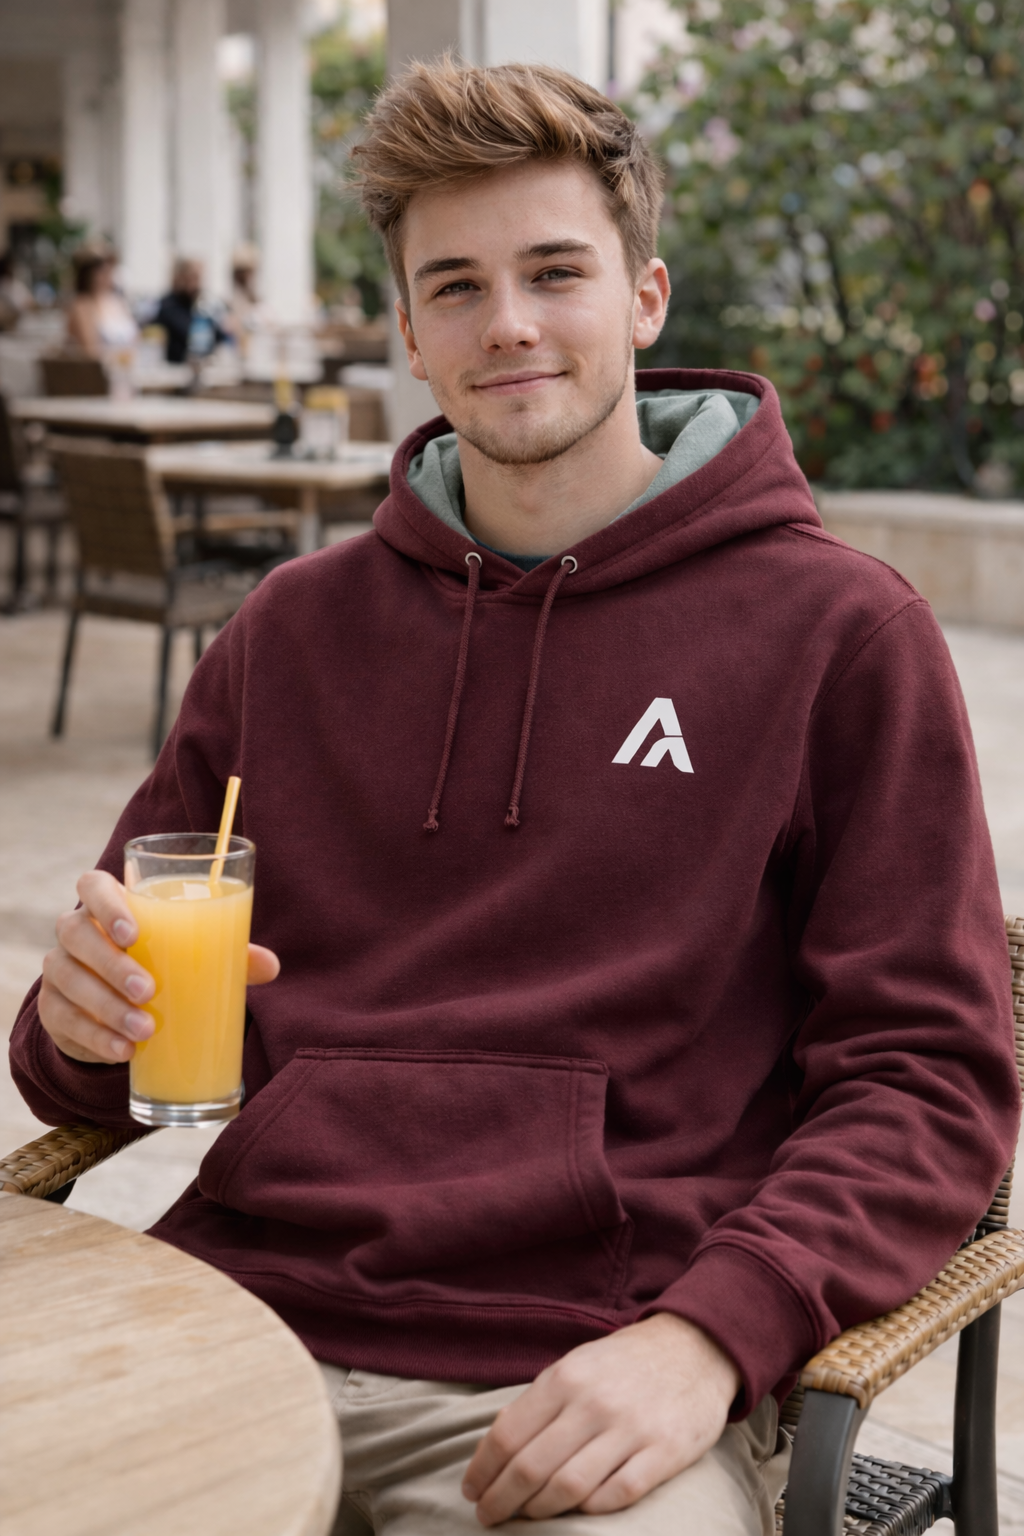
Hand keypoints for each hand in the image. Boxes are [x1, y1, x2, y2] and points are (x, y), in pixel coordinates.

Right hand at [39, 869, 279, 1064]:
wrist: (116, 1010)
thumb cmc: (161, 965)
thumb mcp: (191, 955)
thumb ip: (226, 952)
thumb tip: (271, 965)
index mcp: (109, 906)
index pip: (91, 885)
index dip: (106, 902)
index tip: (134, 932)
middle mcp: (76, 932)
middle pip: (76, 934)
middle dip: (112, 964)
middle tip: (149, 990)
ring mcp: (60, 971)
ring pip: (68, 979)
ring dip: (107, 1007)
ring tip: (145, 1030)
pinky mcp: (53, 1010)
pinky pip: (64, 1020)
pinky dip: (95, 1038)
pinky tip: (123, 1051)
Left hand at [462, 1313, 739, 1524]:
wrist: (694, 1349)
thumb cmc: (623, 1364)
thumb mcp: (576, 1365)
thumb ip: (540, 1402)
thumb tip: (496, 1446)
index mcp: (566, 1378)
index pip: (508, 1434)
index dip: (483, 1469)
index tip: (471, 1491)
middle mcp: (594, 1403)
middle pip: (532, 1466)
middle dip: (501, 1499)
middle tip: (488, 1515)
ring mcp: (630, 1429)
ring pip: (569, 1487)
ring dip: (539, 1511)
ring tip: (525, 1517)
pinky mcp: (664, 1453)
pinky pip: (617, 1495)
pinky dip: (589, 1510)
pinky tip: (576, 1512)